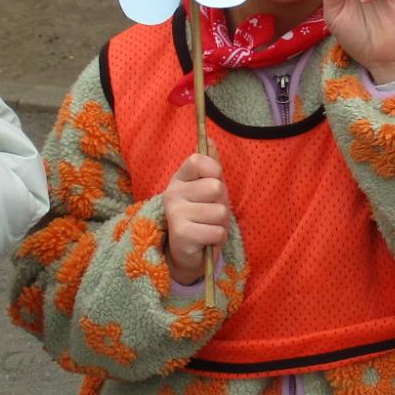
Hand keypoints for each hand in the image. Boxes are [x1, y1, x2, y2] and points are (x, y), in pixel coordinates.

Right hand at [162, 153, 229, 284]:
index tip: (214, 182)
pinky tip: (205, 240)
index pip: (198, 160)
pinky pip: (218, 232)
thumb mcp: (206, 190)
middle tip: (210, 214)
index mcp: (179, 179)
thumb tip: (210, 140)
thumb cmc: (200, 218)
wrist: (185, 254)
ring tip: (207, 228)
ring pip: (220, 212)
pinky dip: (218, 238)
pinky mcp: (182, 234)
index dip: (214, 170)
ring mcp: (175, 213)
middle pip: (216, 188)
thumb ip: (210, 166)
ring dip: (221, 224)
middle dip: (222, 204)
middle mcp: (172, 193)